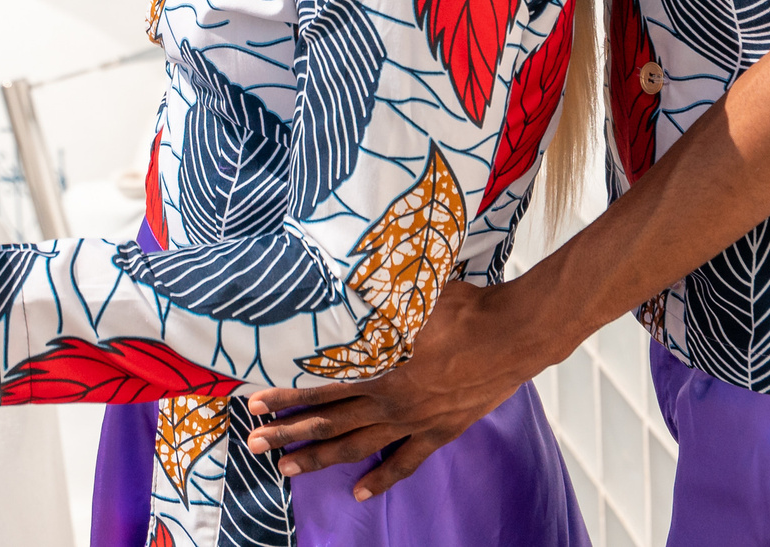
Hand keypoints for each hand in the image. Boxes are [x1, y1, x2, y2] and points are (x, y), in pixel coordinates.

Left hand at [242, 280, 552, 500]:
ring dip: (319, 458)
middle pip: (329, 422)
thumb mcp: (413, 293)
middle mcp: (391, 401)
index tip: (256, 405)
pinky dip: (382, 479)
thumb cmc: (465, 307)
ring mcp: (415, 421)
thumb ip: (376, 294)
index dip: (287, 397)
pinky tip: (361, 493)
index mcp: (380, 368)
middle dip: (288, 434)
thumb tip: (343, 276)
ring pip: (357, 447)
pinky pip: (405, 462)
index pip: (321, 388)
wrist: (514, 333)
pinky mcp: (440, 431)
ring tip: (287, 470)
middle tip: (255, 445)